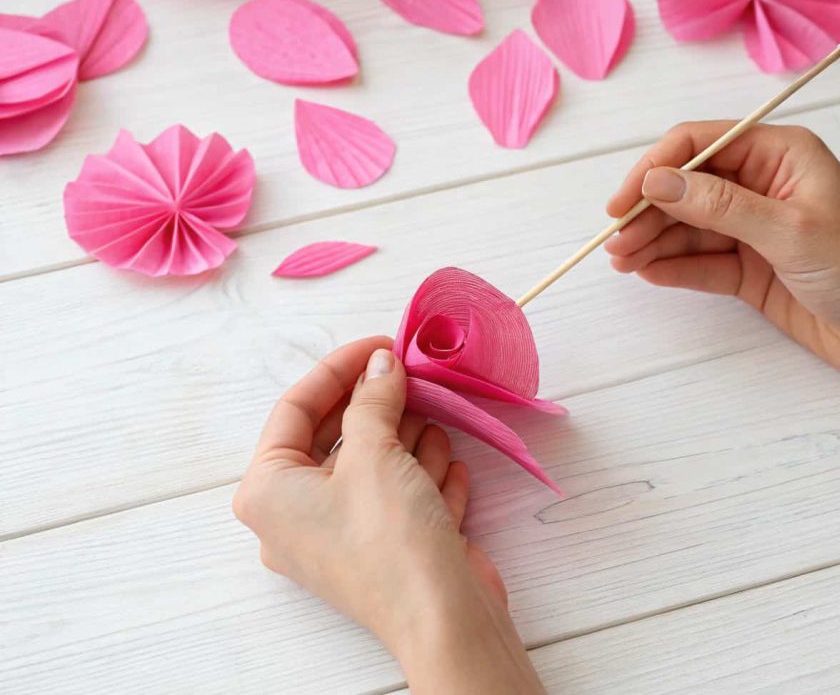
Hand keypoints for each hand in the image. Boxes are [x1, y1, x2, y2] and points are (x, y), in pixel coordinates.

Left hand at [233, 338, 543, 692]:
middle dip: (379, 407)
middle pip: (336, 437)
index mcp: (268, 492)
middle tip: (412, 377)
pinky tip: (447, 468)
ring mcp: (340, 535)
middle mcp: (295, 516)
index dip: (339, 369)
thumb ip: (373, 398)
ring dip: (406, 441)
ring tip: (435, 425)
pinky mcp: (382, 548)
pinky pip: (397, 496)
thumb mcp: (374, 451)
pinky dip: (421, 477)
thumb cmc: (390, 534)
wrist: (443, 618)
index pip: (294, 409)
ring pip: (372, 466)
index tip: (380, 345)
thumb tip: (381, 364)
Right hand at [605, 121, 839, 384]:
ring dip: (654, 241)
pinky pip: (703, 262)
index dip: (655, 168)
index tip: (623, 201)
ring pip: (690, 227)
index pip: (700, 144)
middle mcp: (763, 186)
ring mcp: (755, 229)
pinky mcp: (751, 270)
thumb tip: (657, 182)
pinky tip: (647, 273)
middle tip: (616, 241)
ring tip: (622, 260)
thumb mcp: (788, 229)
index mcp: (780, 155)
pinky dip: (674, 267)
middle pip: (688, 187)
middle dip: (649, 211)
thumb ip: (719, 205)